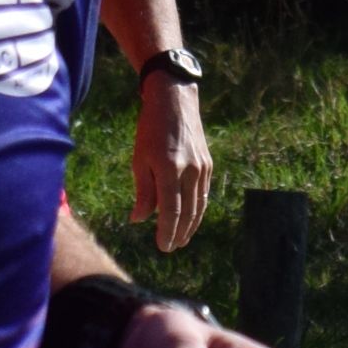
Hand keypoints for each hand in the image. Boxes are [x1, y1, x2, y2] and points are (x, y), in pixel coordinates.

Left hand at [130, 72, 211, 253]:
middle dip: (179, 233)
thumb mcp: (139, 158)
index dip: (167, 231)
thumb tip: (139, 219)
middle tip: (171, 247)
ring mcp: (202, 167)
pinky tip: (191, 218)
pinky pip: (203, 193)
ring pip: (199, 205)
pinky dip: (198, 210)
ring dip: (191, 226)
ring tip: (182, 239)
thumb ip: (143, 191)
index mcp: (169, 168)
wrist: (174, 100)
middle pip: (188, 212)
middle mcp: (189, 170)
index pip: (171, 210)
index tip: (162, 246)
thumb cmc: (150, 129)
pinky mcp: (208, 164)